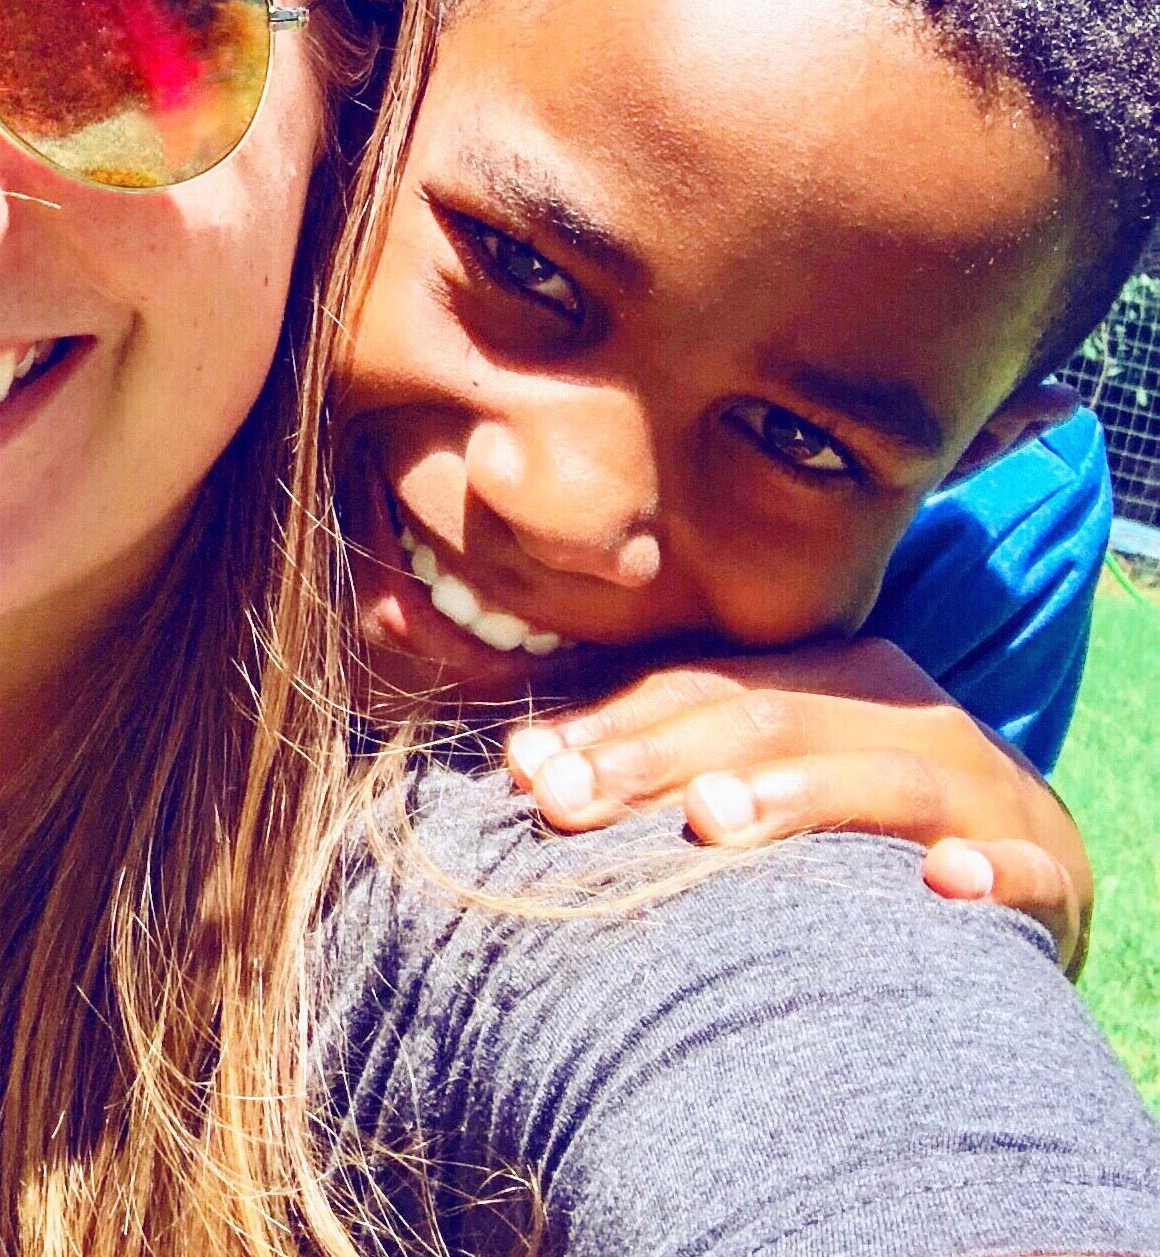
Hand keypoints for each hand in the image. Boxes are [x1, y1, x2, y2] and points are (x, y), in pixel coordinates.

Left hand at [505, 638, 1091, 972]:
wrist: (1030, 858)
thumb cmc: (859, 813)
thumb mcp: (770, 767)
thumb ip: (664, 757)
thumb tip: (521, 762)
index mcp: (827, 676)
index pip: (704, 688)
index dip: (612, 727)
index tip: (526, 773)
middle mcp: (898, 712)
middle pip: (768, 721)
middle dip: (659, 762)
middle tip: (574, 802)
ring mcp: (975, 788)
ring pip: (882, 780)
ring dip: (799, 797)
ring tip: (717, 822)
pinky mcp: (1042, 869)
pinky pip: (1022, 870)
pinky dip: (988, 875)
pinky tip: (946, 886)